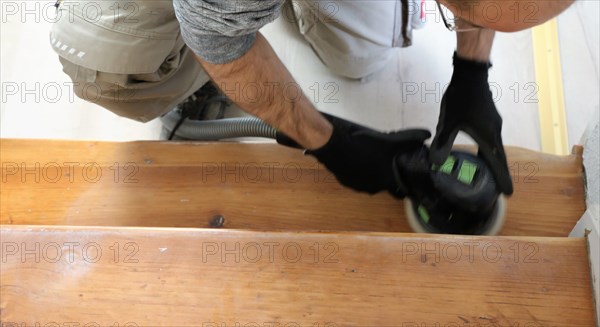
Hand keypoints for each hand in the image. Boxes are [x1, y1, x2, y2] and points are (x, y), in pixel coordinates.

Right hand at [302, 113, 430, 195]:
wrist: (337, 149)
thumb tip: (427, 134)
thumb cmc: (366, 146)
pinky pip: (357, 180)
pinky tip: (357, 161)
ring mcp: (359, 187)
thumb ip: (410, 138)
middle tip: (388, 163)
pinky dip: (359, 173)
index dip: (406, 186)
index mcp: (386, 181)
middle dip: (388, 176)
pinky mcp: (347, 183)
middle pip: (385, 185)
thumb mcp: (391, 140)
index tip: (407, 178)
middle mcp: (374, 188)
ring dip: (372, 174)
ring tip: (371, 159)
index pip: (401, 192)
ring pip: (370, 183)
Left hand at [430, 52, 512, 194]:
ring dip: (495, 162)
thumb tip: (437, 162)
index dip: (502, 179)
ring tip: (492, 174)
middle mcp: (495, 132)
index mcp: (488, 136)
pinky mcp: (490, 117)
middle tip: (501, 189)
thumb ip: (443, 142)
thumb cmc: (460, 99)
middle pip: (499, 157)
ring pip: (496, 148)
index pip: (497, 163)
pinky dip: (490, 150)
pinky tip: (482, 152)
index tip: (508, 194)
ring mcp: (494, 124)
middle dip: (500, 174)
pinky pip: (492, 139)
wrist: (471, 75)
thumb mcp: (448, 123)